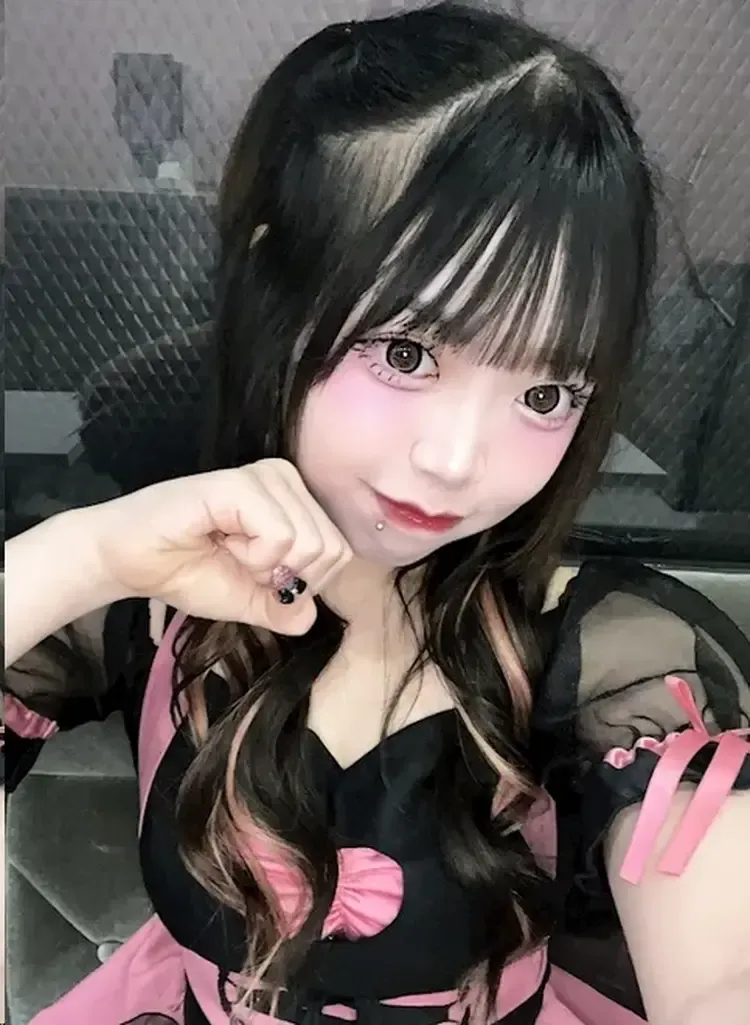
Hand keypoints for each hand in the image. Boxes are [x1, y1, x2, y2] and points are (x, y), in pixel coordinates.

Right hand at [89, 459, 351, 633]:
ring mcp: (266, 477)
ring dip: (263, 567)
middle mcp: (286, 479)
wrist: (130, 564)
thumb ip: (286, 608)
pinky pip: (281, 537)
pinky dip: (253, 558)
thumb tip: (312, 616)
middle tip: (237, 561)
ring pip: (310, 544)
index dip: (299, 583)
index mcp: (295, 499)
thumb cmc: (186, 572)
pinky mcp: (242, 483)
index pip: (338, 552)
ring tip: (226, 547)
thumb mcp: (250, 599)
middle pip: (331, 549)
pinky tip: (219, 540)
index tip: (252, 572)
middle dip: (283, 577)